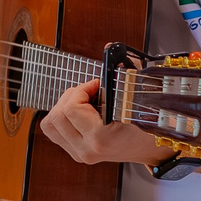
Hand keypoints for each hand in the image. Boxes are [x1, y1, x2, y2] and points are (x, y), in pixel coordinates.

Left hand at [38, 80, 166, 166]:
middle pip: (57, 115)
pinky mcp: (75, 152)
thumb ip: (123, 71)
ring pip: (50, 123)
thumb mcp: (136, 98)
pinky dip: (61, 117)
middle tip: (89, 92)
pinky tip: (78, 113)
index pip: (72, 109)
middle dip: (71, 96)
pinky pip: (53, 131)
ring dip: (63, 107)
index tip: (97, 85)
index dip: (82, 89)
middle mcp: (87, 149)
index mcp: (101, 138)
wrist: (150, 148)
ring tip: (82, 103)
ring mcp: (79, 153)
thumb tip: (108, 47)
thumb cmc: (147, 126)